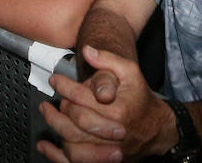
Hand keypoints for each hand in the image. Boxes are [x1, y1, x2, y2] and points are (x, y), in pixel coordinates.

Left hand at [39, 46, 175, 162]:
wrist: (156, 129)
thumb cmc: (141, 100)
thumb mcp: (131, 72)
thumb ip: (108, 59)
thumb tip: (87, 50)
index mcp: (118, 110)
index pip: (82, 97)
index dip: (64, 86)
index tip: (55, 80)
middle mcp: (112, 132)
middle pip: (75, 120)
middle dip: (61, 106)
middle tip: (55, 98)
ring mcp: (107, 150)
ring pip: (72, 142)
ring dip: (56, 126)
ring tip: (48, 113)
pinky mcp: (102, 161)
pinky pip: (75, 161)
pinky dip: (56, 155)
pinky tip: (45, 146)